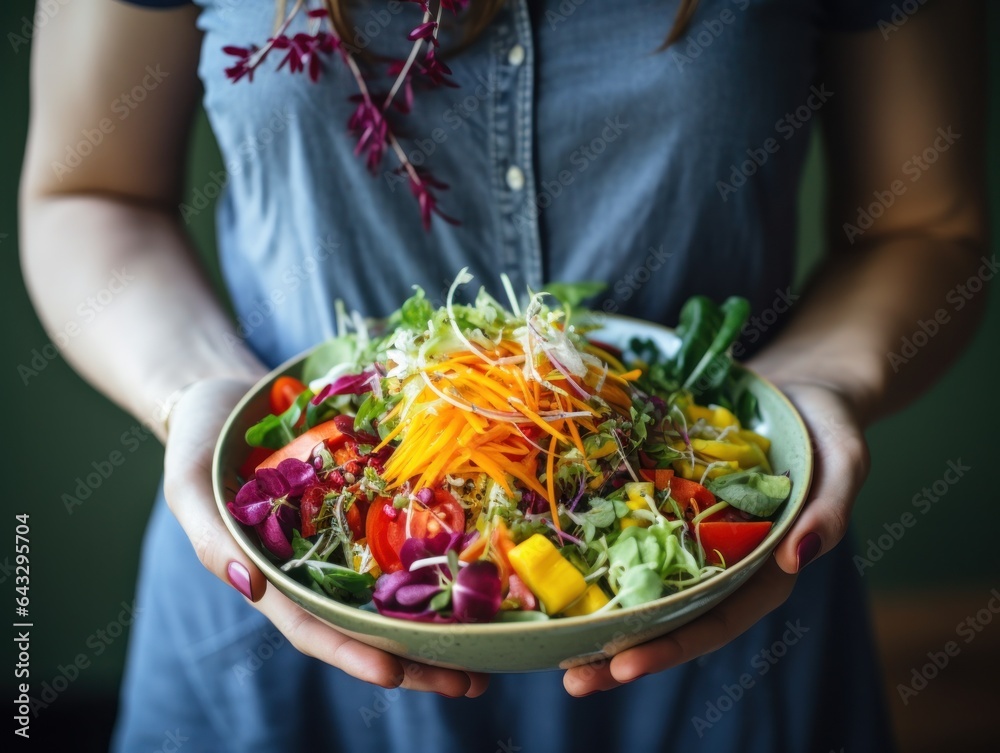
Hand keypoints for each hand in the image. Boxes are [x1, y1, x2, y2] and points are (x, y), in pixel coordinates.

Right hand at [163, 376, 488, 697]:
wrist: (224, 396)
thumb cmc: (197, 444)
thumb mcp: (188, 488)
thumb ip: (212, 540)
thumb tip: (252, 588)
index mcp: (272, 576)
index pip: (313, 627)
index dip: (352, 654)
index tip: (395, 674)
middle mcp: (315, 565)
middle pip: (368, 624)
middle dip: (417, 659)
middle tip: (471, 682)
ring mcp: (344, 537)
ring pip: (395, 591)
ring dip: (440, 621)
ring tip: (491, 643)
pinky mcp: (366, 502)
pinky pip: (403, 536)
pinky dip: (437, 560)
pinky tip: (477, 573)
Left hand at [563, 379, 869, 694]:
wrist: (798, 390)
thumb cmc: (828, 429)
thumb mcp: (845, 460)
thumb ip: (832, 507)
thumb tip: (799, 557)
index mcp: (765, 569)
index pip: (717, 620)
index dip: (672, 645)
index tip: (625, 665)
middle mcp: (722, 563)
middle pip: (671, 617)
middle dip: (624, 651)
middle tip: (573, 679)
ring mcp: (690, 537)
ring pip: (644, 585)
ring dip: (603, 617)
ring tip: (553, 645)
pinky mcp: (666, 505)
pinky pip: (630, 534)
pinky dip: (598, 556)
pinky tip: (559, 569)